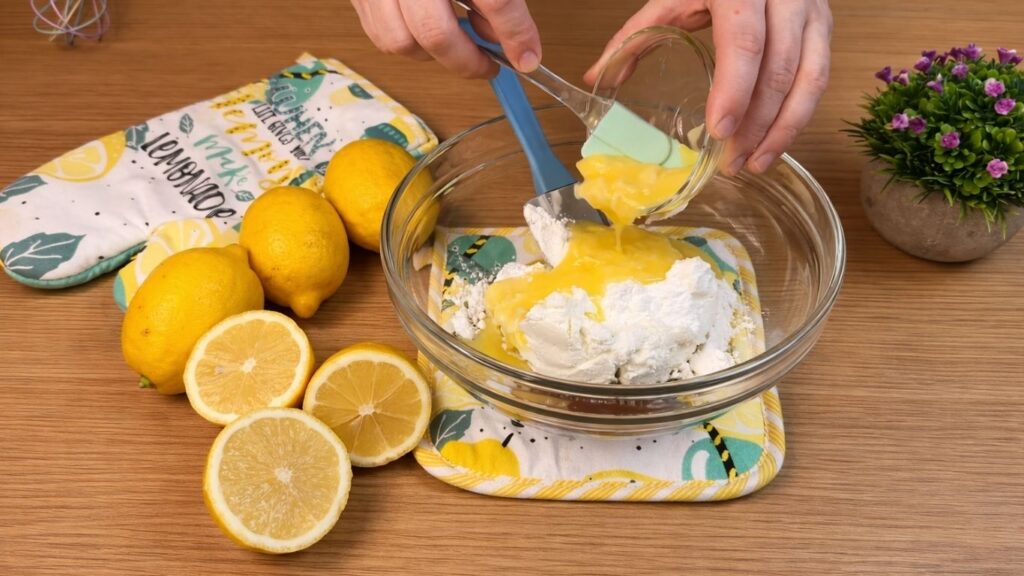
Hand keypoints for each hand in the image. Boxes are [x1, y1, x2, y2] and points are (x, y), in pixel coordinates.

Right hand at [351, 0, 541, 78]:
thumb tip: (501, 38)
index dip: (515, 33)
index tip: (527, 57)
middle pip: (436, 32)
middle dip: (468, 61)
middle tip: (488, 66)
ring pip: (402, 42)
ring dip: (433, 55)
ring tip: (454, 45)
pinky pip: (380, 34)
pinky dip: (407, 44)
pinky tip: (425, 33)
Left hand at [584, 0, 832, 175]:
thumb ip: (633, 38)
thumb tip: (597, 79)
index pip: (745, 43)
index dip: (735, 90)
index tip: (720, 131)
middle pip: (779, 68)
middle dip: (757, 123)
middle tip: (731, 162)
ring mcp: (811, 9)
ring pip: (809, 78)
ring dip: (783, 129)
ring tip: (753, 163)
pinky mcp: (823, 25)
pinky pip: (819, 77)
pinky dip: (798, 115)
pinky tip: (773, 143)